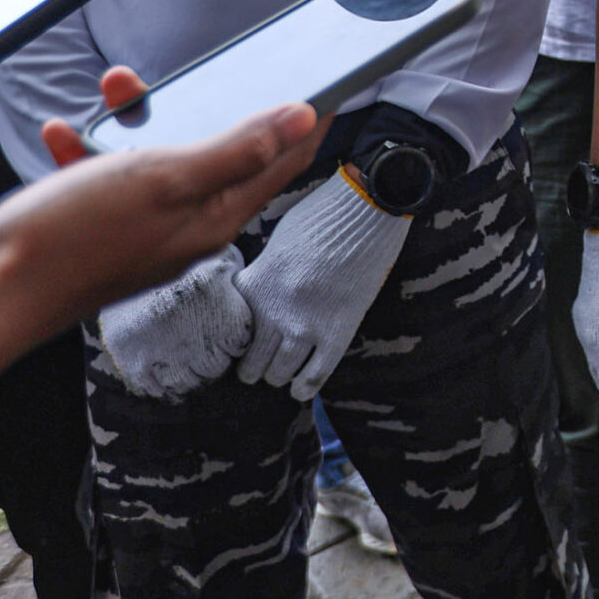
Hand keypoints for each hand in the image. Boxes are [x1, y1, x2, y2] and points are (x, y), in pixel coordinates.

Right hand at [0, 98, 323, 492]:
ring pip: (154, 158)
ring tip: (114, 92)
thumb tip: (301, 120)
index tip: (320, 82)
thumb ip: (237, 149)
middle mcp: (182, 228)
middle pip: (217, 154)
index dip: (301, 122)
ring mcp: (137, 231)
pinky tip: (63, 133)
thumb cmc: (71, 242)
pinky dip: (87, 149)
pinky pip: (103, 176)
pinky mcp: (95, 230)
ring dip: (137, 121)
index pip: (279, 164)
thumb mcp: (164, 178)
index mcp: (212, 219)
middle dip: (205, 105)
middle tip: (194, 70)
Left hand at [234, 169, 412, 400]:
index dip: (236, 342)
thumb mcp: (278, 243)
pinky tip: (300, 389)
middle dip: (253, 368)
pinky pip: (315, 374)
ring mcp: (306, 324)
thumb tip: (259, 297)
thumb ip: (264, 274)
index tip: (240, 347)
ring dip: (278, 376)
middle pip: (253, 360)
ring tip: (279, 375)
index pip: (232, 332)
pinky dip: (304, 387)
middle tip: (256, 369)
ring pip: (281, 372)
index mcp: (256, 284)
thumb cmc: (323, 217)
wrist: (366, 209)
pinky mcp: (338, 330)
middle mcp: (274, 310)